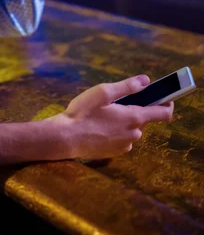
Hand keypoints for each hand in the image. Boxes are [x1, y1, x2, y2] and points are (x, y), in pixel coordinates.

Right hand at [48, 75, 173, 160]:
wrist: (65, 138)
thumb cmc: (83, 112)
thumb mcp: (103, 92)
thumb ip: (127, 86)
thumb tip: (146, 81)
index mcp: (134, 117)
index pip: (163, 113)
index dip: (168, 103)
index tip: (166, 96)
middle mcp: (134, 134)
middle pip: (144, 119)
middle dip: (134, 109)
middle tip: (116, 102)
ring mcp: (125, 146)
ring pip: (131, 129)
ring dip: (124, 121)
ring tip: (103, 115)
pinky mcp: (115, 153)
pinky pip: (122, 139)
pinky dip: (116, 131)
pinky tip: (99, 127)